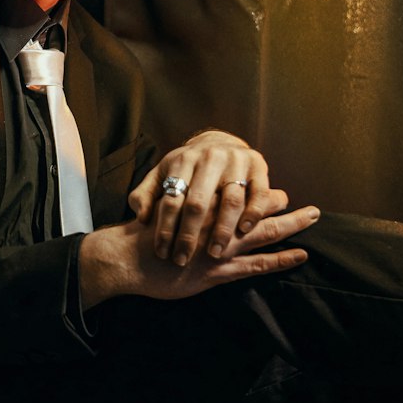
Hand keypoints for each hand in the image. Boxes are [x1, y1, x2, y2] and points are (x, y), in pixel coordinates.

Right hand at [79, 203, 319, 308]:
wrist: (127, 258)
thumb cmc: (142, 238)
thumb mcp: (163, 215)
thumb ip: (182, 207)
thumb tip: (195, 200)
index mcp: (204, 207)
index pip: (240, 196)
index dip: (262, 194)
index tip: (282, 194)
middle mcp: (216, 223)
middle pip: (257, 211)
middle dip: (284, 207)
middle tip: (312, 208)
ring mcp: (219, 248)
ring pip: (263, 233)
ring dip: (291, 226)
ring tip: (313, 219)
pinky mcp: (218, 271)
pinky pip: (255, 264)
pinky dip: (279, 259)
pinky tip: (299, 255)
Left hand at [128, 130, 281, 265]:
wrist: (218, 142)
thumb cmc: (186, 168)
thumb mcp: (161, 175)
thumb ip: (145, 195)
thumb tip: (143, 217)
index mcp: (183, 161)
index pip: (172, 199)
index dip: (165, 229)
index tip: (162, 253)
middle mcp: (210, 158)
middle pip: (199, 202)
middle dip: (190, 235)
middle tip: (183, 260)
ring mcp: (236, 160)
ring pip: (231, 200)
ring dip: (222, 230)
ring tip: (214, 253)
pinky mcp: (258, 165)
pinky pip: (259, 193)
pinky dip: (253, 213)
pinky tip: (244, 231)